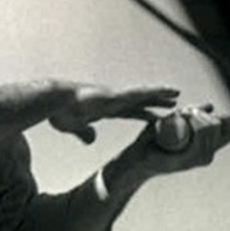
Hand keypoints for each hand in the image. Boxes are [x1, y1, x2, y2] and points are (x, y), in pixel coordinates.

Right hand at [48, 85, 178, 143]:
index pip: (129, 111)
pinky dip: (154, 91)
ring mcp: (115, 96)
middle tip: (174, 101)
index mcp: (105, 108)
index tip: (156, 116)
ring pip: (143, 93)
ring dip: (160, 92)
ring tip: (176, 92)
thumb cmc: (60, 112)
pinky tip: (166, 91)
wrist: (53, 102)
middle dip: (156, 101)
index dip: (143, 113)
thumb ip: (84, 132)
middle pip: (140, 100)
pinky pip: (140, 93)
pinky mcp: (115, 95)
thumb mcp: (75, 127)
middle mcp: (113, 100)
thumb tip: (91, 139)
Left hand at [134, 104, 229, 173]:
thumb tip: (211, 106)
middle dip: (202, 114)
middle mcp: (205, 155)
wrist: (136, 159)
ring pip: (207, 129)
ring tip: (180, 115)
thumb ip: (194, 116)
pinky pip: (198, 138)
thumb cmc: (153, 142)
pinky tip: (184, 118)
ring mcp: (196, 159)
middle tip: (186, 112)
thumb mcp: (176, 124)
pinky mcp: (186, 161)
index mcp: (205, 147)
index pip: (228, 132)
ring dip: (194, 116)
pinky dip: (192, 124)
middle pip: (217, 126)